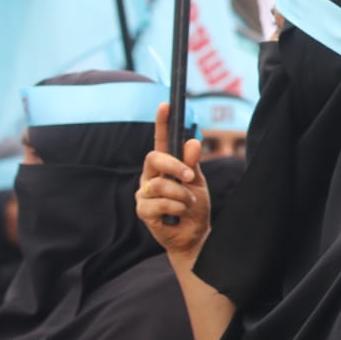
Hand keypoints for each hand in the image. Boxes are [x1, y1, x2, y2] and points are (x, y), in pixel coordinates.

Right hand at [137, 103, 209, 263]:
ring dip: (182, 195)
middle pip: (154, 157)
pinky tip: (178, 214)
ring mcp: (144, 193)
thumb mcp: (197, 183)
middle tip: (190, 178)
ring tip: (187, 204)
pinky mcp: (142, 210)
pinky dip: (176, 208)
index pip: (161, 141)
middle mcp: (150, 176)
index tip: (166, 104)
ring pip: (160, 184)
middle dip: (175, 166)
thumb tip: (192, 141)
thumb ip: (192, 164)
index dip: (162, 123)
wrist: (194, 235)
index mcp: (164, 166)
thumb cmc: (194, 207)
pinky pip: (160, 203)